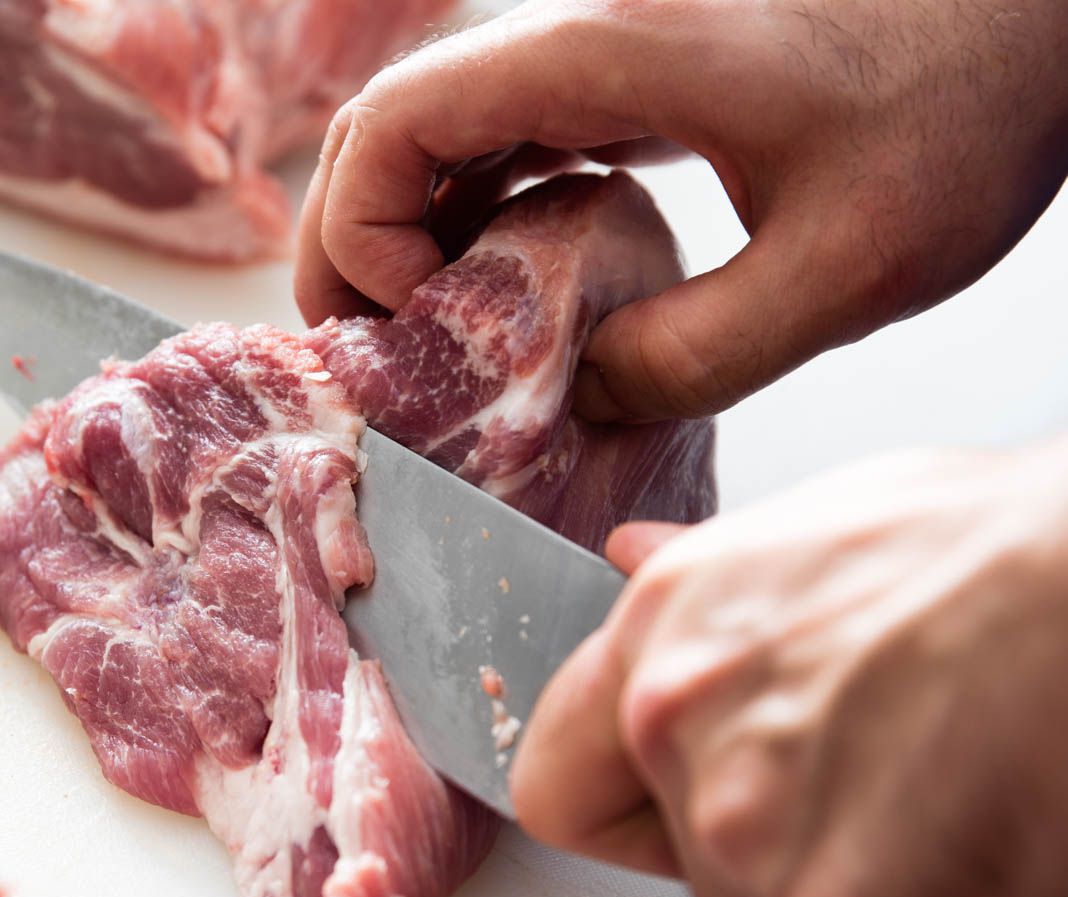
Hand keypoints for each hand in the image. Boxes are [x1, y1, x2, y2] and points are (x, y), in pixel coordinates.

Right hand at [296, 0, 1067, 420]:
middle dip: (354, 239)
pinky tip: (494, 289)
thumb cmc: (968, 102)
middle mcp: (584, 29)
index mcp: (613, 50)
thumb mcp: (848, 267)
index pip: (400, 118)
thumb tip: (584, 399)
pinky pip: (508, 137)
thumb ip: (697, 353)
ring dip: (405, 229)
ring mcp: (605, 45)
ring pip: (441, 128)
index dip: (362, 230)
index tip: (404, 328)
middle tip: (366, 354)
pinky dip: (474, 214)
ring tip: (418, 338)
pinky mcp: (635, 69)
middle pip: (392, 120)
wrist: (1037, 9)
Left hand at [510, 437, 1067, 896]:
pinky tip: (1033, 885)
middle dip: (806, 879)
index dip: (632, 823)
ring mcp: (754, 835)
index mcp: (661, 639)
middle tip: (910, 813)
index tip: (680, 833)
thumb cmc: (997, 551)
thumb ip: (710, 587)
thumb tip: (629, 554)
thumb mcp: (817, 531)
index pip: (558, 790)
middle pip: (708, 891)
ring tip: (980, 835)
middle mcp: (680, 733)